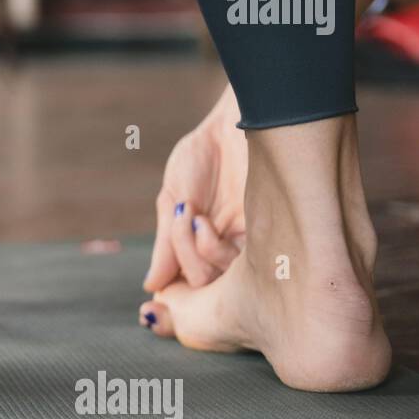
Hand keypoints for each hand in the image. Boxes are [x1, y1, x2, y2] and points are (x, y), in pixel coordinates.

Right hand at [145, 85, 247, 292]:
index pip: (185, 281)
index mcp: (202, 243)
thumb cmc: (202, 157)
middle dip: (180, 255)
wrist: (233, 126)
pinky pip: (233, 264)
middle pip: (199, 284)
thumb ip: (166, 244)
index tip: (153, 291)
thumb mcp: (173, 200)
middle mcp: (226, 249)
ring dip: (192, 249)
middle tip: (178, 221)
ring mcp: (246, 245)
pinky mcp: (267, 238)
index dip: (168, 289)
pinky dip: (208, 246)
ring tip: (191, 214)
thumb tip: (151, 285)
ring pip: (213, 278)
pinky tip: (202, 220)